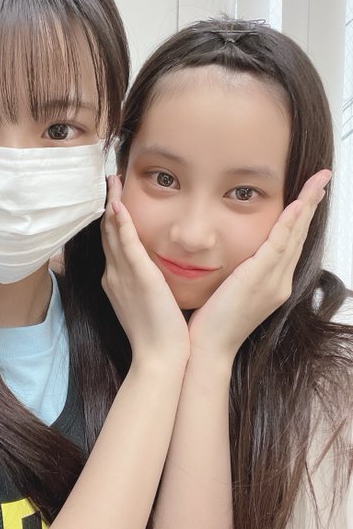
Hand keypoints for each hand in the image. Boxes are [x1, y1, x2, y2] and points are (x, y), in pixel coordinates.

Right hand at [101, 175, 189, 365]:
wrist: (159, 357)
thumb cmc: (157, 334)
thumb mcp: (144, 304)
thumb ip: (142, 284)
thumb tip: (148, 272)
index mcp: (115, 280)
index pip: (112, 242)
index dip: (111, 218)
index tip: (114, 197)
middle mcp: (113, 274)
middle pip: (107, 233)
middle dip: (107, 205)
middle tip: (109, 179)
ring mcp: (123, 276)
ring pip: (113, 233)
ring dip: (112, 205)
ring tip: (112, 180)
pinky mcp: (139, 277)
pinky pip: (127, 244)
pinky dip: (121, 223)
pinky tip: (118, 204)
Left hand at [188, 169, 331, 360]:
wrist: (208, 349)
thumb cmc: (212, 324)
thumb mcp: (230, 293)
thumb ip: (238, 273)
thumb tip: (234, 258)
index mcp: (273, 285)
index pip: (290, 244)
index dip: (300, 218)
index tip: (307, 196)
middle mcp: (279, 282)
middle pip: (299, 236)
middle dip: (310, 205)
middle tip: (321, 179)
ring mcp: (273, 281)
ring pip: (294, 236)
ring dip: (307, 205)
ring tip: (318, 182)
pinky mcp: (259, 279)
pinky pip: (279, 244)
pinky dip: (290, 223)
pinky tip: (297, 204)